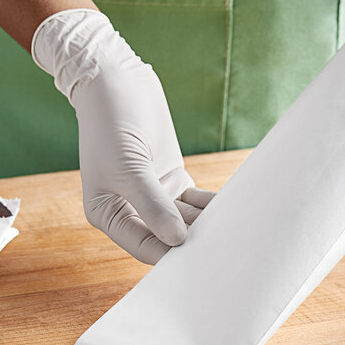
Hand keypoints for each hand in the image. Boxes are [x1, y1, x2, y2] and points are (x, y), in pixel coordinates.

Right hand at [32, 9, 214, 263]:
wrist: (117, 80)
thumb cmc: (111, 122)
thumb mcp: (128, 167)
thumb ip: (153, 205)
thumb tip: (177, 241)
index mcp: (109, 213)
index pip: (144, 246)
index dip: (171, 257)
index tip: (202, 263)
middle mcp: (131, 209)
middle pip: (167, 236)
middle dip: (194, 242)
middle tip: (227, 250)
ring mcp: (154, 194)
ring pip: (185, 219)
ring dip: (206, 224)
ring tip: (236, 232)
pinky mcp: (172, 178)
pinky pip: (195, 201)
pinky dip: (210, 205)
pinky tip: (232, 210)